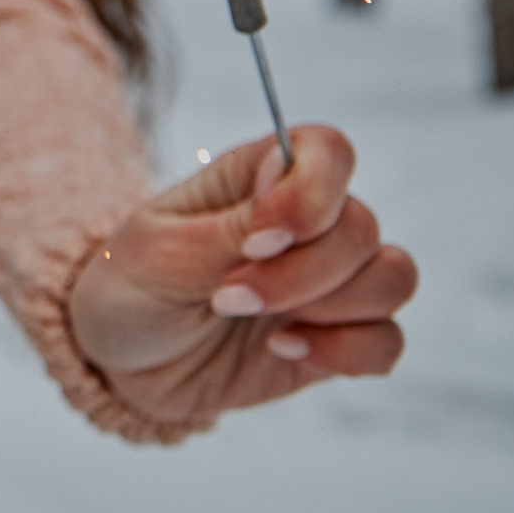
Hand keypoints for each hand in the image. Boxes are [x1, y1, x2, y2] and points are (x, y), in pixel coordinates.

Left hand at [66, 126, 415, 422]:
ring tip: (262, 325)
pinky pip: (387, 340)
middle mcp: (306, 223)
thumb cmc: (132, 287)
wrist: (121, 361)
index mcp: (257, 179)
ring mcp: (326, 281)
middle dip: (301, 273)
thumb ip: (230, 229)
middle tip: (228, 299)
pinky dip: (347, 351)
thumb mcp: (159, 252)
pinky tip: (286, 351)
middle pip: (362, 226)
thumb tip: (293, 202)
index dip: (311, 196)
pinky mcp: (335, 337)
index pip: (328, 152)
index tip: (257, 241)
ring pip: (391, 277)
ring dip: (332, 308)